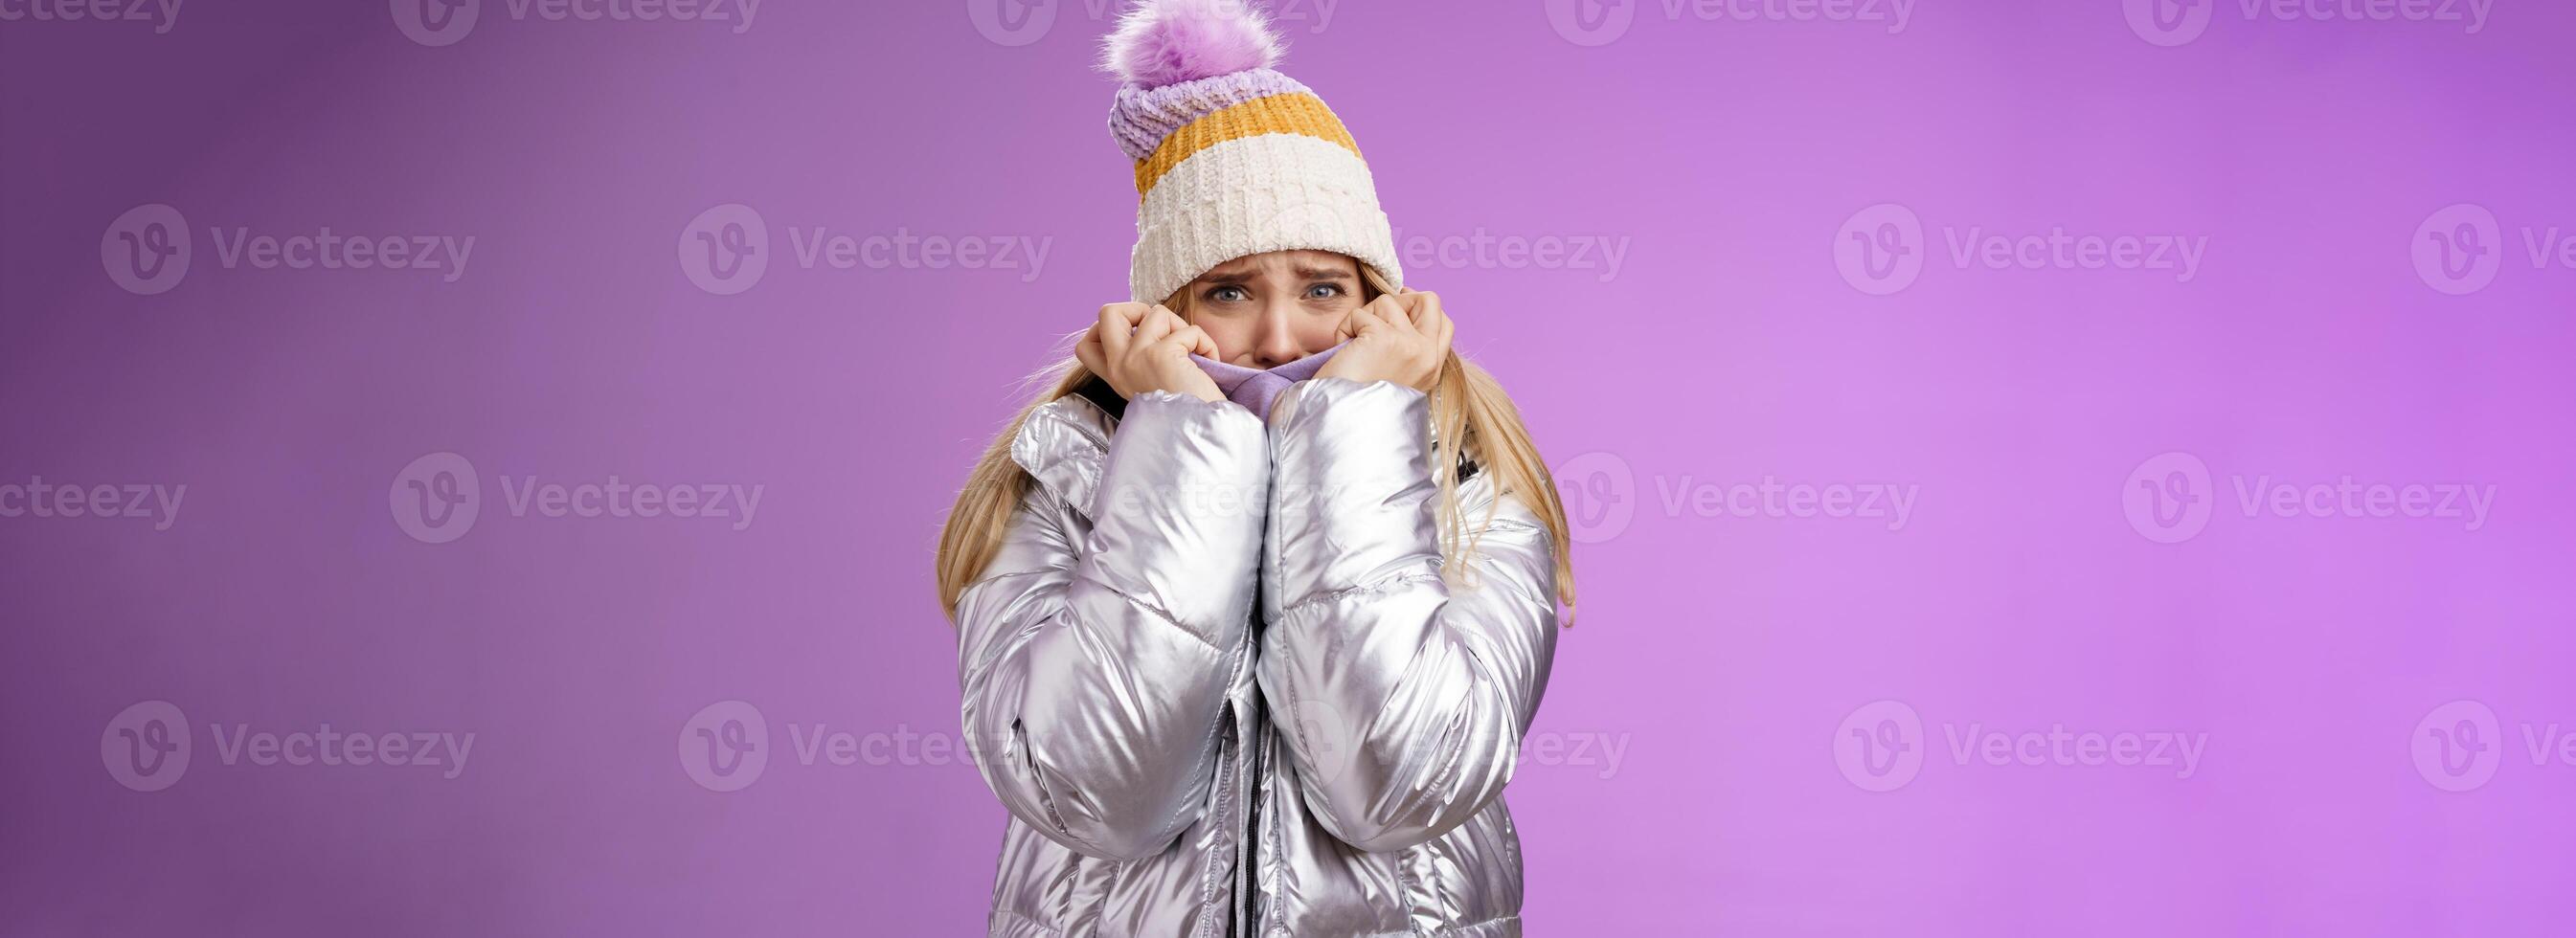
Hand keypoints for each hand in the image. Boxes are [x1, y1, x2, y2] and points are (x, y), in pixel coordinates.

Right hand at [1074, 303, 1224, 402]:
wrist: (1198, 436)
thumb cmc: (1185, 413)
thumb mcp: (1150, 386)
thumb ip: (1140, 361)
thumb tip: (1150, 325)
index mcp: (1115, 377)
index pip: (1085, 345)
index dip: (1105, 329)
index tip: (1133, 336)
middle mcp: (1119, 367)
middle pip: (1107, 312)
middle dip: (1138, 308)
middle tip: (1159, 330)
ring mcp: (1136, 359)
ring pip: (1155, 312)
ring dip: (1181, 327)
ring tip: (1192, 353)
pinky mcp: (1160, 355)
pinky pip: (1188, 330)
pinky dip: (1204, 342)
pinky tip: (1208, 362)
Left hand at [1316, 289, 1451, 391]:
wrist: (1343, 422)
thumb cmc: (1360, 402)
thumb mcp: (1398, 379)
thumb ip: (1409, 351)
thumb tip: (1403, 309)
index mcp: (1432, 369)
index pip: (1445, 323)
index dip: (1421, 308)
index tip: (1399, 306)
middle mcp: (1426, 355)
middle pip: (1429, 300)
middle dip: (1400, 299)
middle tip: (1377, 316)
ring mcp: (1409, 345)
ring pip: (1389, 301)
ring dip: (1364, 317)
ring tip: (1354, 346)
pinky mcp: (1384, 338)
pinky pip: (1361, 313)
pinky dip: (1345, 328)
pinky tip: (1343, 349)